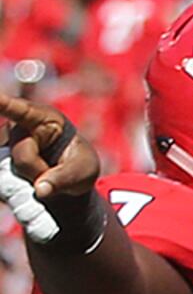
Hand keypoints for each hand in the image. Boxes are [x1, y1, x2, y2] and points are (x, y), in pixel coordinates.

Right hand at [0, 92, 101, 247]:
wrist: (66, 177)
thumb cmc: (78, 164)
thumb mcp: (83, 171)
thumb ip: (64, 178)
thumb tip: (40, 191)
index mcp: (42, 118)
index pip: (18, 109)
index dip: (1, 103)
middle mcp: (16, 128)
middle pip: (22, 158)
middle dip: (40, 173)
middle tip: (55, 171)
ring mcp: (2, 144)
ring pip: (10, 172)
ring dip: (29, 181)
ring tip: (43, 174)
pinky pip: (2, 180)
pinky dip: (17, 187)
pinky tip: (29, 181)